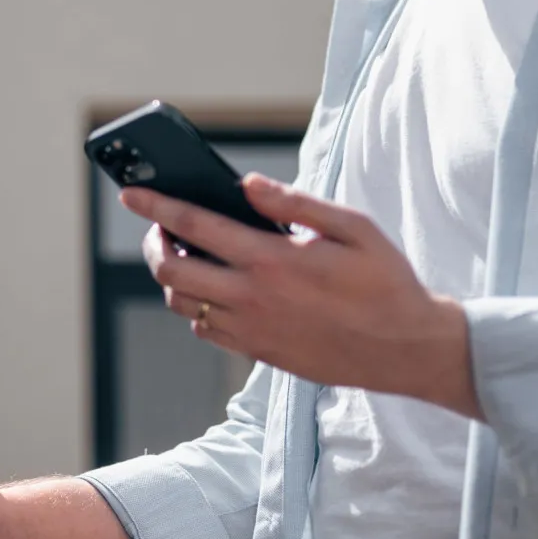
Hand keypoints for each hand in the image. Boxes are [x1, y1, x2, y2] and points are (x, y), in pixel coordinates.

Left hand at [127, 173, 482, 419]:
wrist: (408, 348)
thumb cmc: (386, 281)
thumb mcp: (353, 227)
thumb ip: (296, 202)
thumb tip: (248, 184)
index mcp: (273, 260)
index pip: (195, 227)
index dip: (156, 207)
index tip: (129, 194)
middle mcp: (253, 299)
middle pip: (171, 274)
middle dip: (154, 245)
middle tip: (161, 229)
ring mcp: (253, 331)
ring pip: (183, 306)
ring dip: (175, 279)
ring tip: (190, 257)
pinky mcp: (260, 354)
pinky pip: (207, 330)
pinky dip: (199, 307)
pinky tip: (219, 290)